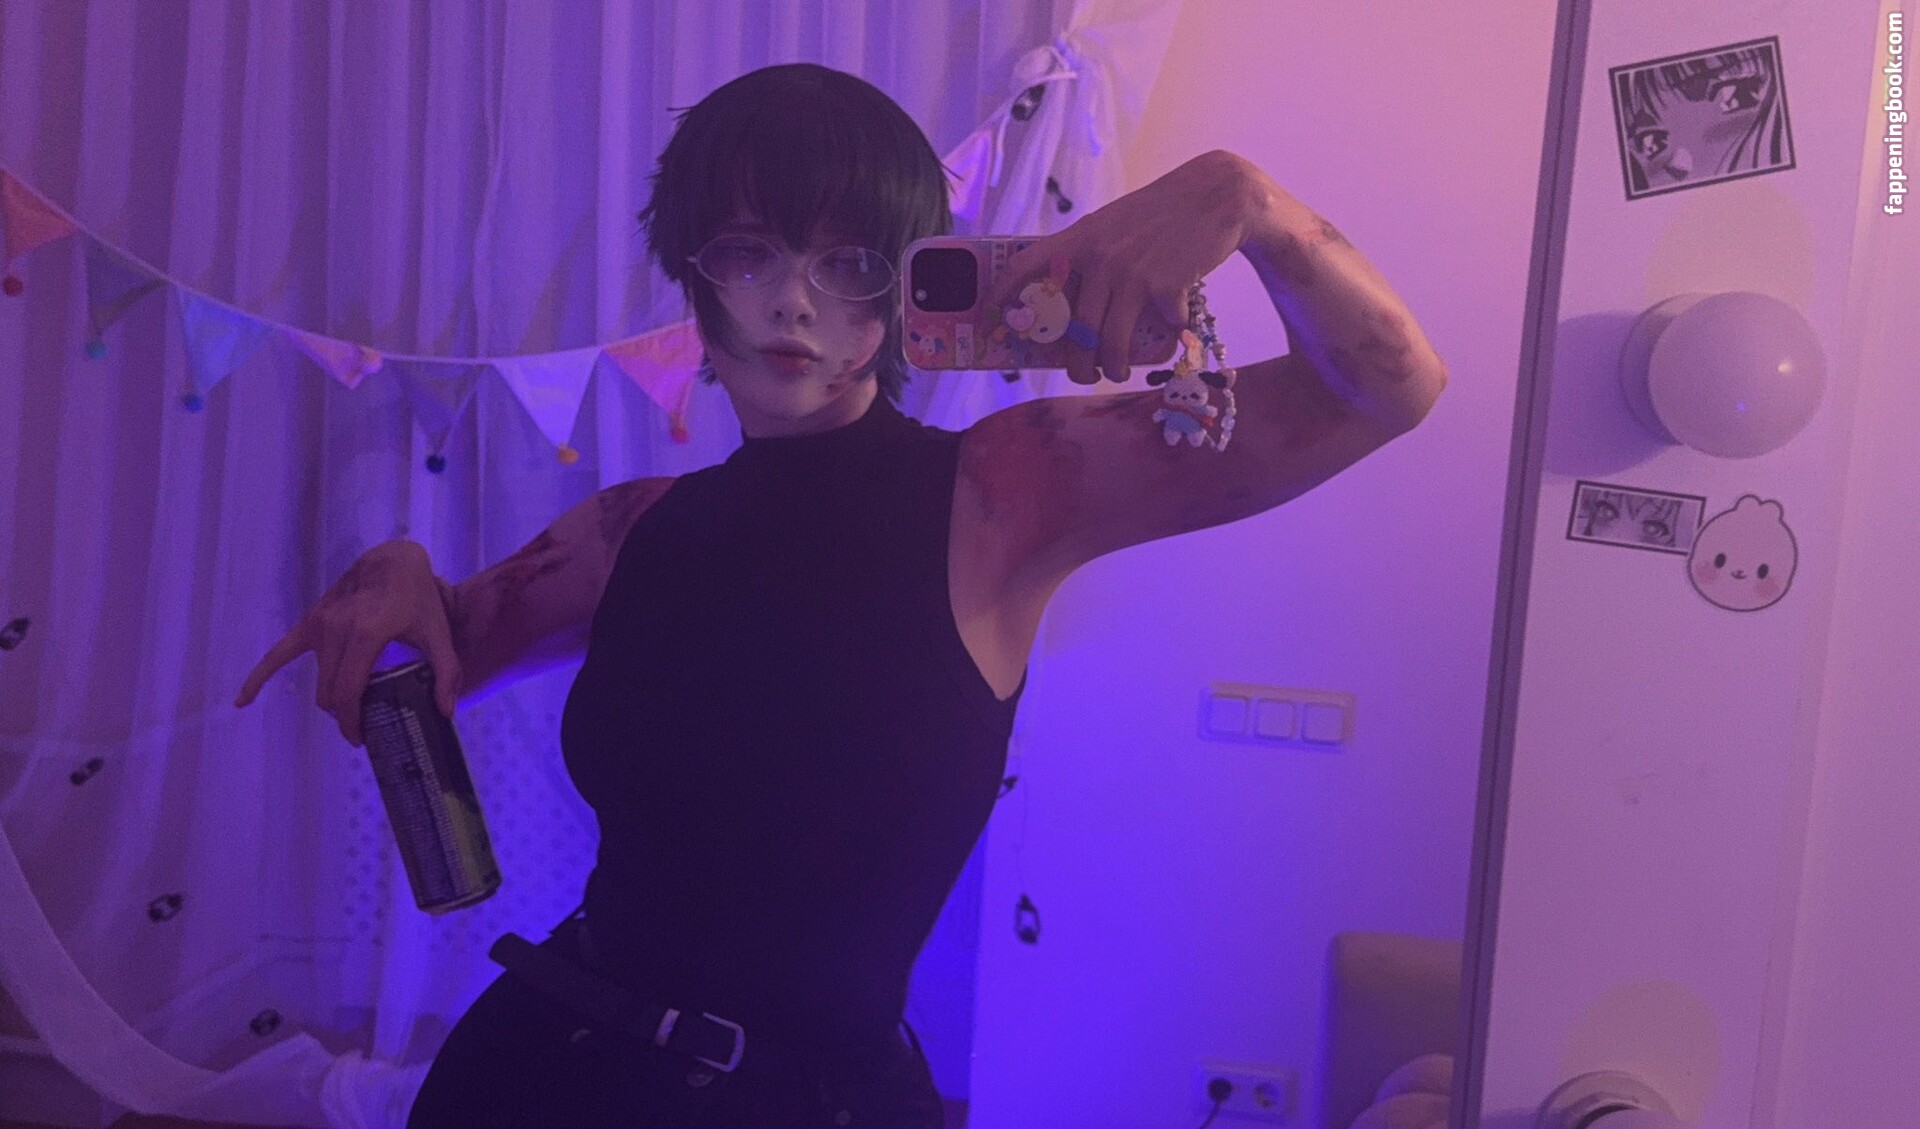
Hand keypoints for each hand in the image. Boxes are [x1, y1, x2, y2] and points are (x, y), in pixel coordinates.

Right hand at [234, 540, 461, 746]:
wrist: (393, 560)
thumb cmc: (418, 598)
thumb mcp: (439, 633)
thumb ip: (447, 672)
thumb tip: (446, 711)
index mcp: (366, 634)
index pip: (347, 692)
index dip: (351, 722)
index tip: (360, 739)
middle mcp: (337, 628)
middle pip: (328, 691)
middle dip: (343, 715)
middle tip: (363, 727)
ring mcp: (320, 623)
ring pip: (316, 679)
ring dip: (329, 699)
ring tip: (349, 711)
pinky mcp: (311, 620)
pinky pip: (279, 652)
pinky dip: (260, 677)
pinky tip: (242, 701)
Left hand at [984, 149, 1262, 385]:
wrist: (1218, 196)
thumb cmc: (1163, 214)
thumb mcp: (1115, 223)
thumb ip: (1090, 251)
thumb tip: (1070, 298)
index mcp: (1082, 238)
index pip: (1027, 264)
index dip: (1005, 293)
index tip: (993, 317)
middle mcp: (1100, 258)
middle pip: (1075, 329)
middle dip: (1076, 362)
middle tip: (1082, 374)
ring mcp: (1132, 274)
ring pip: (1110, 342)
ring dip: (1113, 367)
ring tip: (1117, 373)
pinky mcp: (1165, 288)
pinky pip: (1162, 328)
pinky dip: (1171, 335)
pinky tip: (1177, 326)